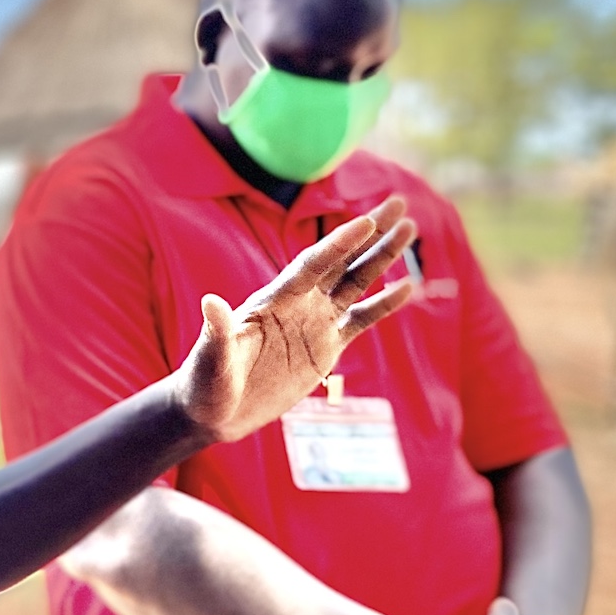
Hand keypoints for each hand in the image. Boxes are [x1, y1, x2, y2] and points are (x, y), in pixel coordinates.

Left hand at [171, 198, 417, 443]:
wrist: (215, 411)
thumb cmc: (205, 381)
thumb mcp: (211, 358)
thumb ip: (217, 331)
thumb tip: (210, 301)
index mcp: (272, 299)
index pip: (311, 265)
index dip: (337, 244)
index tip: (364, 223)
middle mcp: (298, 303)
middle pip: (341, 261)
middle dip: (371, 233)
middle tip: (399, 203)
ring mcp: (314, 323)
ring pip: (356, 283)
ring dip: (382, 257)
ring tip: (411, 228)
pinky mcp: (326, 347)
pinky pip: (361, 319)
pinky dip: (384, 304)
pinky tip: (408, 286)